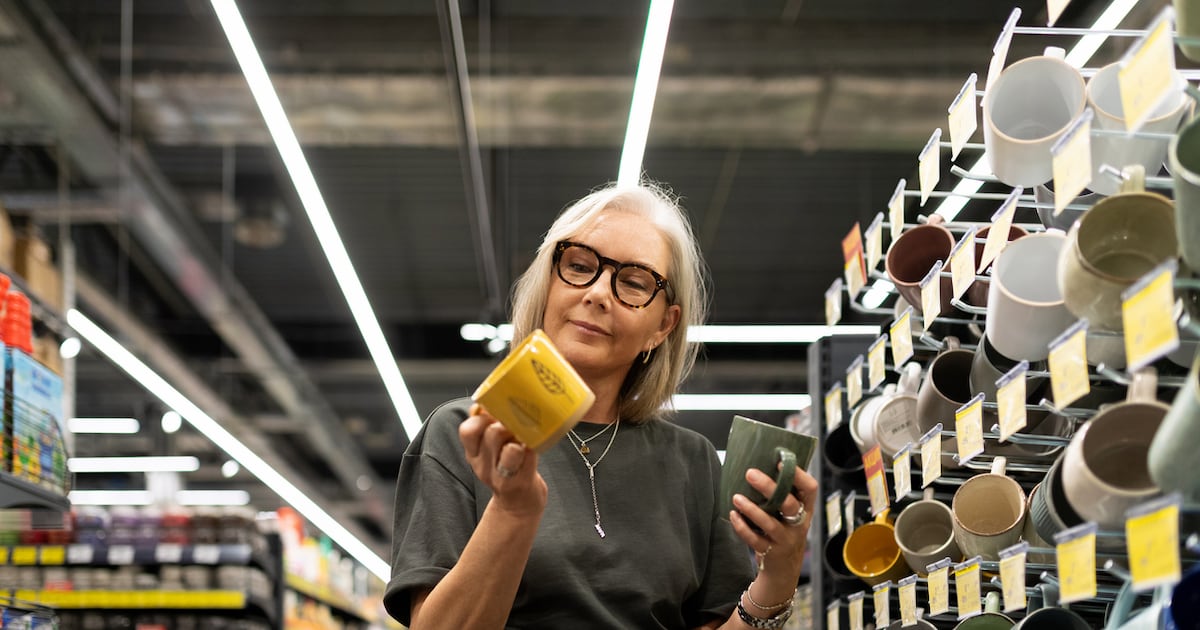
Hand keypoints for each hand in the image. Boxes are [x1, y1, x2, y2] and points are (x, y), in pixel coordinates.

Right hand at [458, 403, 547, 516]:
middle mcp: (485, 466)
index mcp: (474, 454)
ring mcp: (504, 476)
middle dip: (507, 422)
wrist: (517, 506)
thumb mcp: (488, 451)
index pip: (468, 430)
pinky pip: (529, 458)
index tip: (494, 410)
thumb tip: (484, 404)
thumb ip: (485, 429)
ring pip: (510, 449)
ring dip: (520, 437)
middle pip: (492, 434)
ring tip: (524, 434)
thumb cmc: (507, 470)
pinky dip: (533, 447)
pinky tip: (535, 444)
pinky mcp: (522, 482)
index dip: (481, 416)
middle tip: (516, 420)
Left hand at [729, 464, 818, 585]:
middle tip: (750, 473)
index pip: (810, 489)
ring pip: (770, 523)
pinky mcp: (770, 553)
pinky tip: (733, 515)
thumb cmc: (783, 530)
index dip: (798, 475)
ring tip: (736, 497)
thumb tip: (760, 464)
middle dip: (770, 487)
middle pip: (789, 504)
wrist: (784, 570)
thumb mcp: (789, 514)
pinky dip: (742, 527)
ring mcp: (785, 540)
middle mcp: (799, 525)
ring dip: (752, 509)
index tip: (779, 463)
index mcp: (806, 510)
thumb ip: (782, 494)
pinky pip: (755, 540)